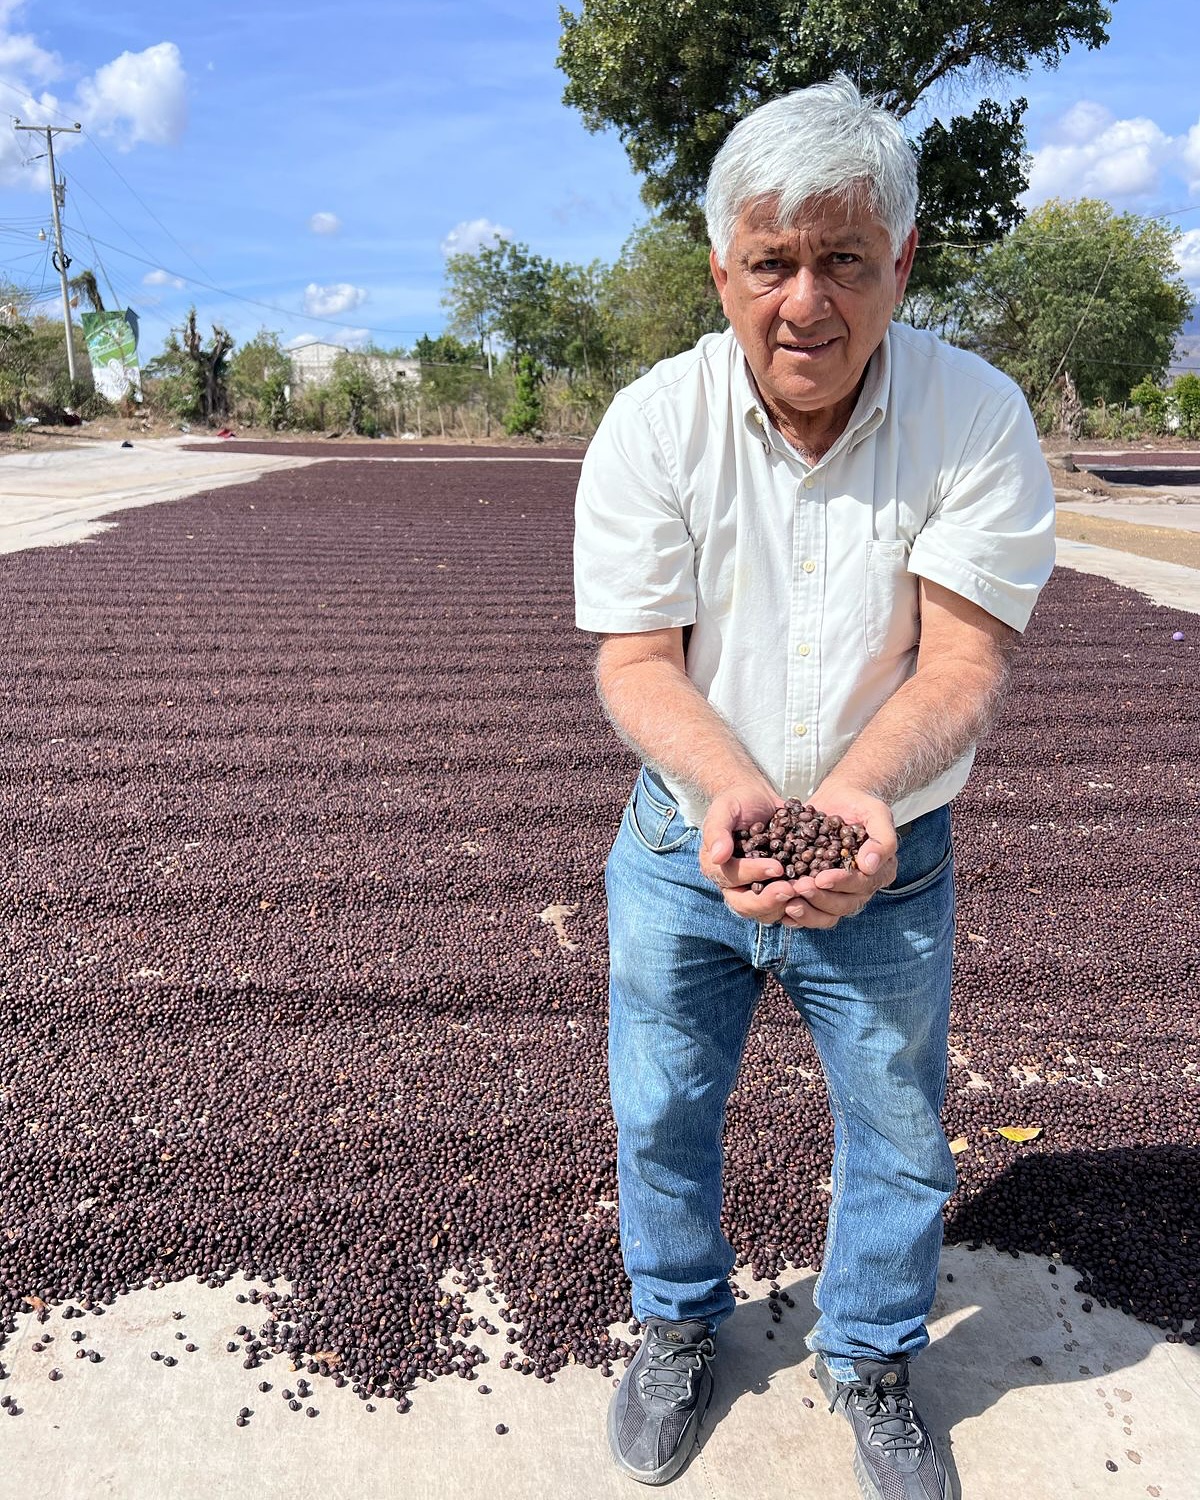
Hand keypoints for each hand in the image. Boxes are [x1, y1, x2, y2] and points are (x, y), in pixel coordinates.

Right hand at [698, 783, 800, 925]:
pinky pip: (786, 904)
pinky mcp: (775, 890)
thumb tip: (718, 856)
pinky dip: (800, 902)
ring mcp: (755, 890)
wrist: (757, 800)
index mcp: (716, 868)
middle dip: (769, 901)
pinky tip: (816, 892)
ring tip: (806, 892)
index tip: (776, 867)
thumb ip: (717, 831)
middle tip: (792, 889)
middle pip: (746, 905)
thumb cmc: (737, 803)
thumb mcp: (724, 809)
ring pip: (766, 912)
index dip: (752, 874)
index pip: (731, 878)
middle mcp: (733, 885)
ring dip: (786, 906)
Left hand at [776, 781, 898, 929]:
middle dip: (820, 898)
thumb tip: (869, 866)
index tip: (821, 878)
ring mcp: (839, 892)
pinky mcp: (820, 891)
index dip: (842, 883)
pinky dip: (798, 916)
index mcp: (879, 871)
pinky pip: (812, 911)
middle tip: (798, 888)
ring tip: (788, 902)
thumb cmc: (860, 804)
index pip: (862, 884)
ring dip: (808, 911)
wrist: (839, 798)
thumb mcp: (876, 813)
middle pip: (844, 905)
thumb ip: (882, 838)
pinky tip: (782, 912)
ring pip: (827, 914)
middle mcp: (861, 887)